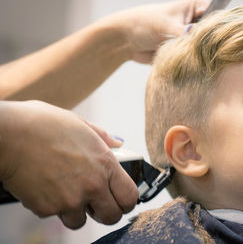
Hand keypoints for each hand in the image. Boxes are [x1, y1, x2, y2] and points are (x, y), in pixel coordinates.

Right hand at [0, 100, 137, 228]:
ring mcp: (71, 199)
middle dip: (105, 212)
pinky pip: (55, 215)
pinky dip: (51, 206)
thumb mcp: (79, 124)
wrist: (8, 134)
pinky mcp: (48, 209)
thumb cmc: (42, 124)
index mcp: (105, 163)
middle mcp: (93, 184)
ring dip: (75, 211)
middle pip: (112, 216)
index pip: (129, 196)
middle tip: (95, 204)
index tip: (120, 200)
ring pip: (80, 221)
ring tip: (64, 191)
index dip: (126, 201)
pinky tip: (45, 187)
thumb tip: (118, 143)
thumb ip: (103, 137)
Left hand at [103, 0, 208, 62]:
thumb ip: (185, 34)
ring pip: (204, 50)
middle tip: (197, 53)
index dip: (217, 30)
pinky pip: (194, 60)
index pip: (217, 17)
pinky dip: (190, 64)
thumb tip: (200, 43)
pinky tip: (186, 66)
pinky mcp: (186, 52)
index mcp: (198, 7)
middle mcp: (198, 22)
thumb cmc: (145, 23)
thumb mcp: (167, 25)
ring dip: (197, 56)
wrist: (127, 40)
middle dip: (206, 46)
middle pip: (213, 36)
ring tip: (187, 59)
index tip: (210, 42)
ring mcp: (192, 38)